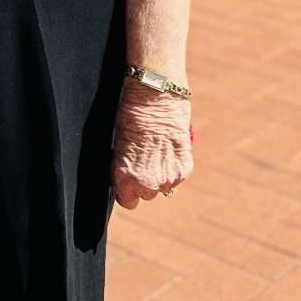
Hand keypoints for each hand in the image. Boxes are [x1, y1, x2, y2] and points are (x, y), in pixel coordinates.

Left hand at [111, 80, 193, 208]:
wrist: (154, 98)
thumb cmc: (130, 116)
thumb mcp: (117, 144)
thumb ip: (123, 166)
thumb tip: (126, 177)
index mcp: (127, 178)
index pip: (127, 202)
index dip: (125, 190)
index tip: (124, 180)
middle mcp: (149, 183)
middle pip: (146, 194)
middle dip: (142, 181)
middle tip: (140, 160)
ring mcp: (169, 178)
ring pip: (163, 187)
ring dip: (159, 176)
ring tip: (154, 153)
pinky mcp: (184, 169)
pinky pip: (176, 177)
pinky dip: (172, 168)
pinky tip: (166, 150)